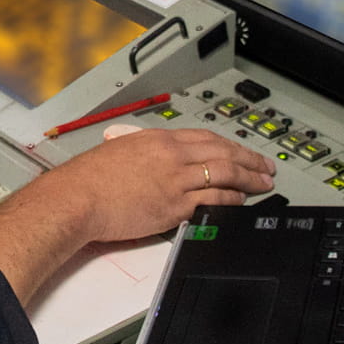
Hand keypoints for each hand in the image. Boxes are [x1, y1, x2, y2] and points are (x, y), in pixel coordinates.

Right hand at [36, 127, 275, 243]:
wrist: (78, 197)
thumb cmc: (88, 178)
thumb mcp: (118, 150)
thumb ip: (139, 149)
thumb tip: (147, 154)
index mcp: (158, 139)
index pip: (205, 137)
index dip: (230, 144)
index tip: (243, 150)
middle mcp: (171, 155)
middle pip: (222, 152)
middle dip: (249, 159)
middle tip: (266, 167)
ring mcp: (175, 180)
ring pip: (224, 174)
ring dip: (248, 178)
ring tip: (263, 184)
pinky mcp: (174, 205)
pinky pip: (213, 199)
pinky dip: (231, 198)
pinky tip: (241, 200)